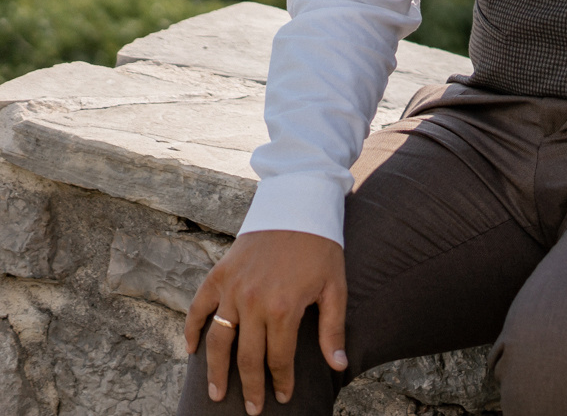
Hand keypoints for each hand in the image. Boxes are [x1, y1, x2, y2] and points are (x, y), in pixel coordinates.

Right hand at [185, 229, 346, 413]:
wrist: (298, 206)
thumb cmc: (321, 248)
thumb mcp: (336, 287)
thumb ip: (332, 329)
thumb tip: (338, 366)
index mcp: (284, 308)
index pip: (278, 358)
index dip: (280, 381)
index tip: (283, 397)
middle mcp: (253, 302)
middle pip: (246, 357)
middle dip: (249, 387)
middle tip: (250, 410)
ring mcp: (232, 289)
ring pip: (218, 340)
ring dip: (215, 371)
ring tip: (216, 393)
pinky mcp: (218, 275)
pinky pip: (198, 309)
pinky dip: (192, 331)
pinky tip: (192, 351)